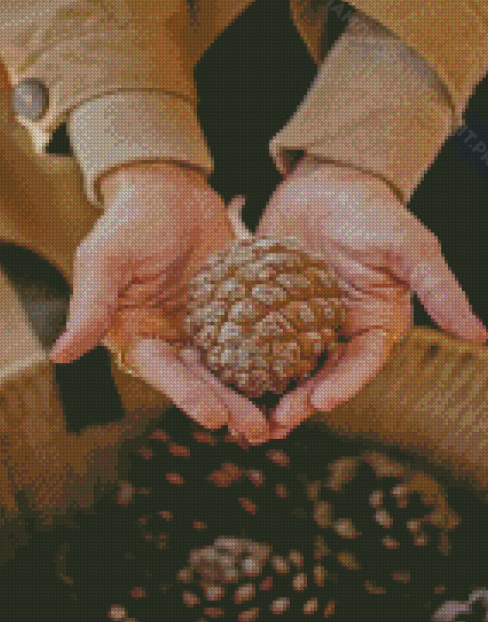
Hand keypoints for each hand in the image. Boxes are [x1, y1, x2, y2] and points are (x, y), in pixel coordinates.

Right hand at [48, 161, 270, 443]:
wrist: (173, 191)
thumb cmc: (132, 221)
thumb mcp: (106, 258)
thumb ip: (90, 305)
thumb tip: (61, 355)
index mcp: (138, 336)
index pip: (163, 372)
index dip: (187, 395)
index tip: (215, 418)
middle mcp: (171, 339)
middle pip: (201, 378)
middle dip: (228, 405)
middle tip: (257, 430)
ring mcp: (205, 327)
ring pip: (229, 366)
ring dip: (251, 392)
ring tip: (278, 418)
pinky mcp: (233, 312)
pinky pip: (252, 338)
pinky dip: (268, 358)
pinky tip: (291, 377)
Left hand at [255, 155, 487, 438]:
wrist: (326, 184)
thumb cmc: (373, 212)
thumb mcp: (410, 246)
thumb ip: (439, 288)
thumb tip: (480, 334)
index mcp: (373, 326)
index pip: (361, 363)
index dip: (344, 385)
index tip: (322, 401)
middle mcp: (338, 332)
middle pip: (320, 375)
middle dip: (299, 400)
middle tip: (275, 423)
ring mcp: (301, 324)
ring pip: (286, 367)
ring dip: (269, 393)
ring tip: (248, 420)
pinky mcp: (270, 310)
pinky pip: (256, 339)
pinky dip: (243, 360)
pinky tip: (222, 378)